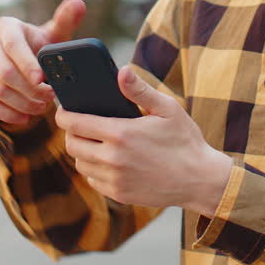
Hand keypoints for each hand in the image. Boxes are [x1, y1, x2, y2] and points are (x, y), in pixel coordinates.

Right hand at [0, 0, 85, 125]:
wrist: (19, 64)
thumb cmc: (40, 47)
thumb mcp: (54, 36)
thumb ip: (66, 20)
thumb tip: (78, 3)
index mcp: (6, 26)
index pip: (13, 45)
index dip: (27, 64)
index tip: (43, 81)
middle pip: (5, 72)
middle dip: (30, 90)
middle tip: (49, 99)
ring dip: (22, 104)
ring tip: (41, 108)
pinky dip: (8, 114)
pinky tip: (25, 117)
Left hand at [55, 65, 232, 214]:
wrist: (200, 180)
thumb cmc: (185, 140)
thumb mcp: (167, 109)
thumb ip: (140, 90)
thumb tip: (122, 71)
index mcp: (121, 133)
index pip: (74, 123)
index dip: (64, 114)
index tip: (64, 109)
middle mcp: (112, 158)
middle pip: (72, 144)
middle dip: (71, 132)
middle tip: (80, 123)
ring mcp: (114, 179)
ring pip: (80, 163)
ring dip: (82, 151)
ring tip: (94, 140)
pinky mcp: (119, 194)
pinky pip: (93, 179)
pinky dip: (94, 169)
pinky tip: (107, 159)